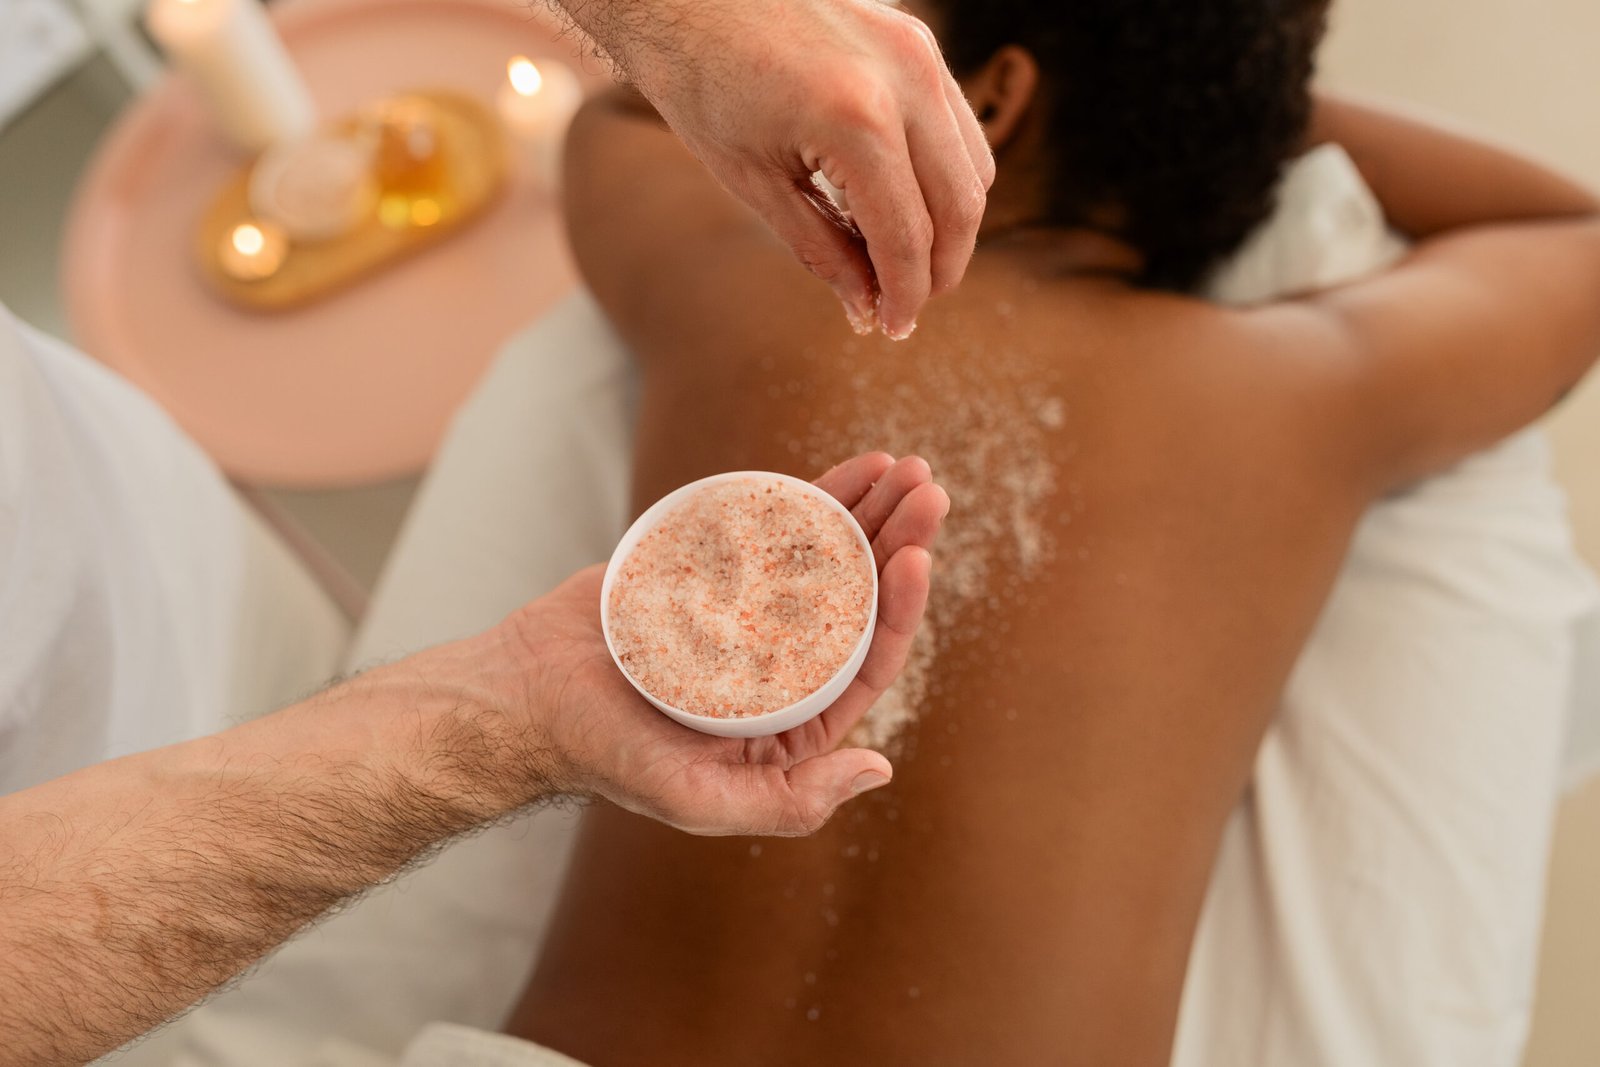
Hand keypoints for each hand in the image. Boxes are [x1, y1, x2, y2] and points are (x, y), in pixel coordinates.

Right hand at [510, 453, 947, 834]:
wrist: (525, 695)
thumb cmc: (605, 754)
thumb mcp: (698, 800)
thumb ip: (788, 802)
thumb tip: (881, 766)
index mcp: (794, 719)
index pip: (869, 658)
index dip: (901, 606)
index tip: (915, 555)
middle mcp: (784, 663)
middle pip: (861, 596)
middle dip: (899, 539)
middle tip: (926, 487)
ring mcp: (751, 611)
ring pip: (829, 556)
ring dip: (871, 510)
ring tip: (905, 466)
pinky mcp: (715, 569)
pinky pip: (776, 529)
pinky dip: (815, 496)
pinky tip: (855, 468)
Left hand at [565, 0, 993, 339]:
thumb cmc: (702, 84)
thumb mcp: (754, 183)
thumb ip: (823, 250)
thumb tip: (870, 309)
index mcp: (856, 121)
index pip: (908, 235)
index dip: (906, 295)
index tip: (894, 329)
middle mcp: (903, 81)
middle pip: (961, 205)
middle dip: (939, 269)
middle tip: (905, 305)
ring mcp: (918, 53)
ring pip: (973, 167)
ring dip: (948, 225)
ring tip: (899, 259)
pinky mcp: (917, 41)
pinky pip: (956, 126)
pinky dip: (942, 176)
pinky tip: (896, 202)